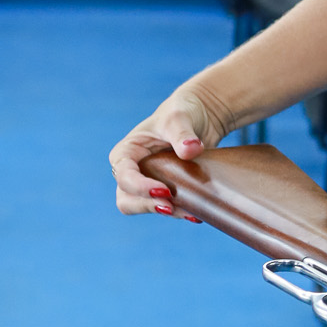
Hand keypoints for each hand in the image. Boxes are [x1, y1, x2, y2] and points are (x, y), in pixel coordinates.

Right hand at [108, 86, 228, 220]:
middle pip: (126, 199)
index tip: (164, 191)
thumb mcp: (179, 117)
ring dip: (167, 212)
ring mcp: (148, 183)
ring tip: (191, 213)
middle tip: (171, 207)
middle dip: (146, 206)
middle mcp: (133, 171)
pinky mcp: (166, 190)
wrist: (201, 116)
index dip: (140, 187)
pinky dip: (180, 212)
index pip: (124, 175)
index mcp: (127, 153)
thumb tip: (191, 150)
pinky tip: (198, 214)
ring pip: (145, 207)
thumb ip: (183, 133)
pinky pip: (168, 207)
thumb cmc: (182, 112)